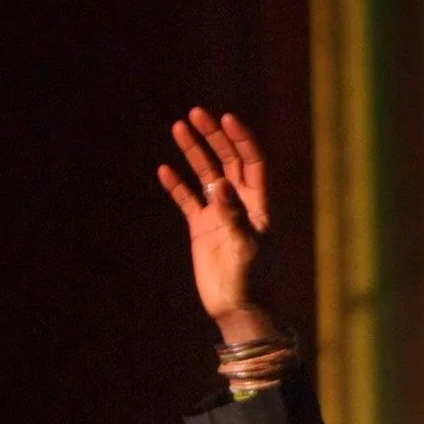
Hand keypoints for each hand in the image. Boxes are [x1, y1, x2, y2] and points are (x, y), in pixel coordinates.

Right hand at [156, 108, 275, 341]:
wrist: (238, 309)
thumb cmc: (250, 279)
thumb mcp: (245, 245)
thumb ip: (234, 215)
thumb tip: (220, 183)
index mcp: (259, 204)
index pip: (252, 162)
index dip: (241, 139)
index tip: (226, 118)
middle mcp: (240, 203)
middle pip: (228, 161)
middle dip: (213, 136)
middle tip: (195, 114)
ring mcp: (220, 214)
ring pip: (206, 175)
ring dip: (193, 151)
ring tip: (178, 127)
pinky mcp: (202, 229)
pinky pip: (187, 200)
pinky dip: (177, 185)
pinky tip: (164, 169)